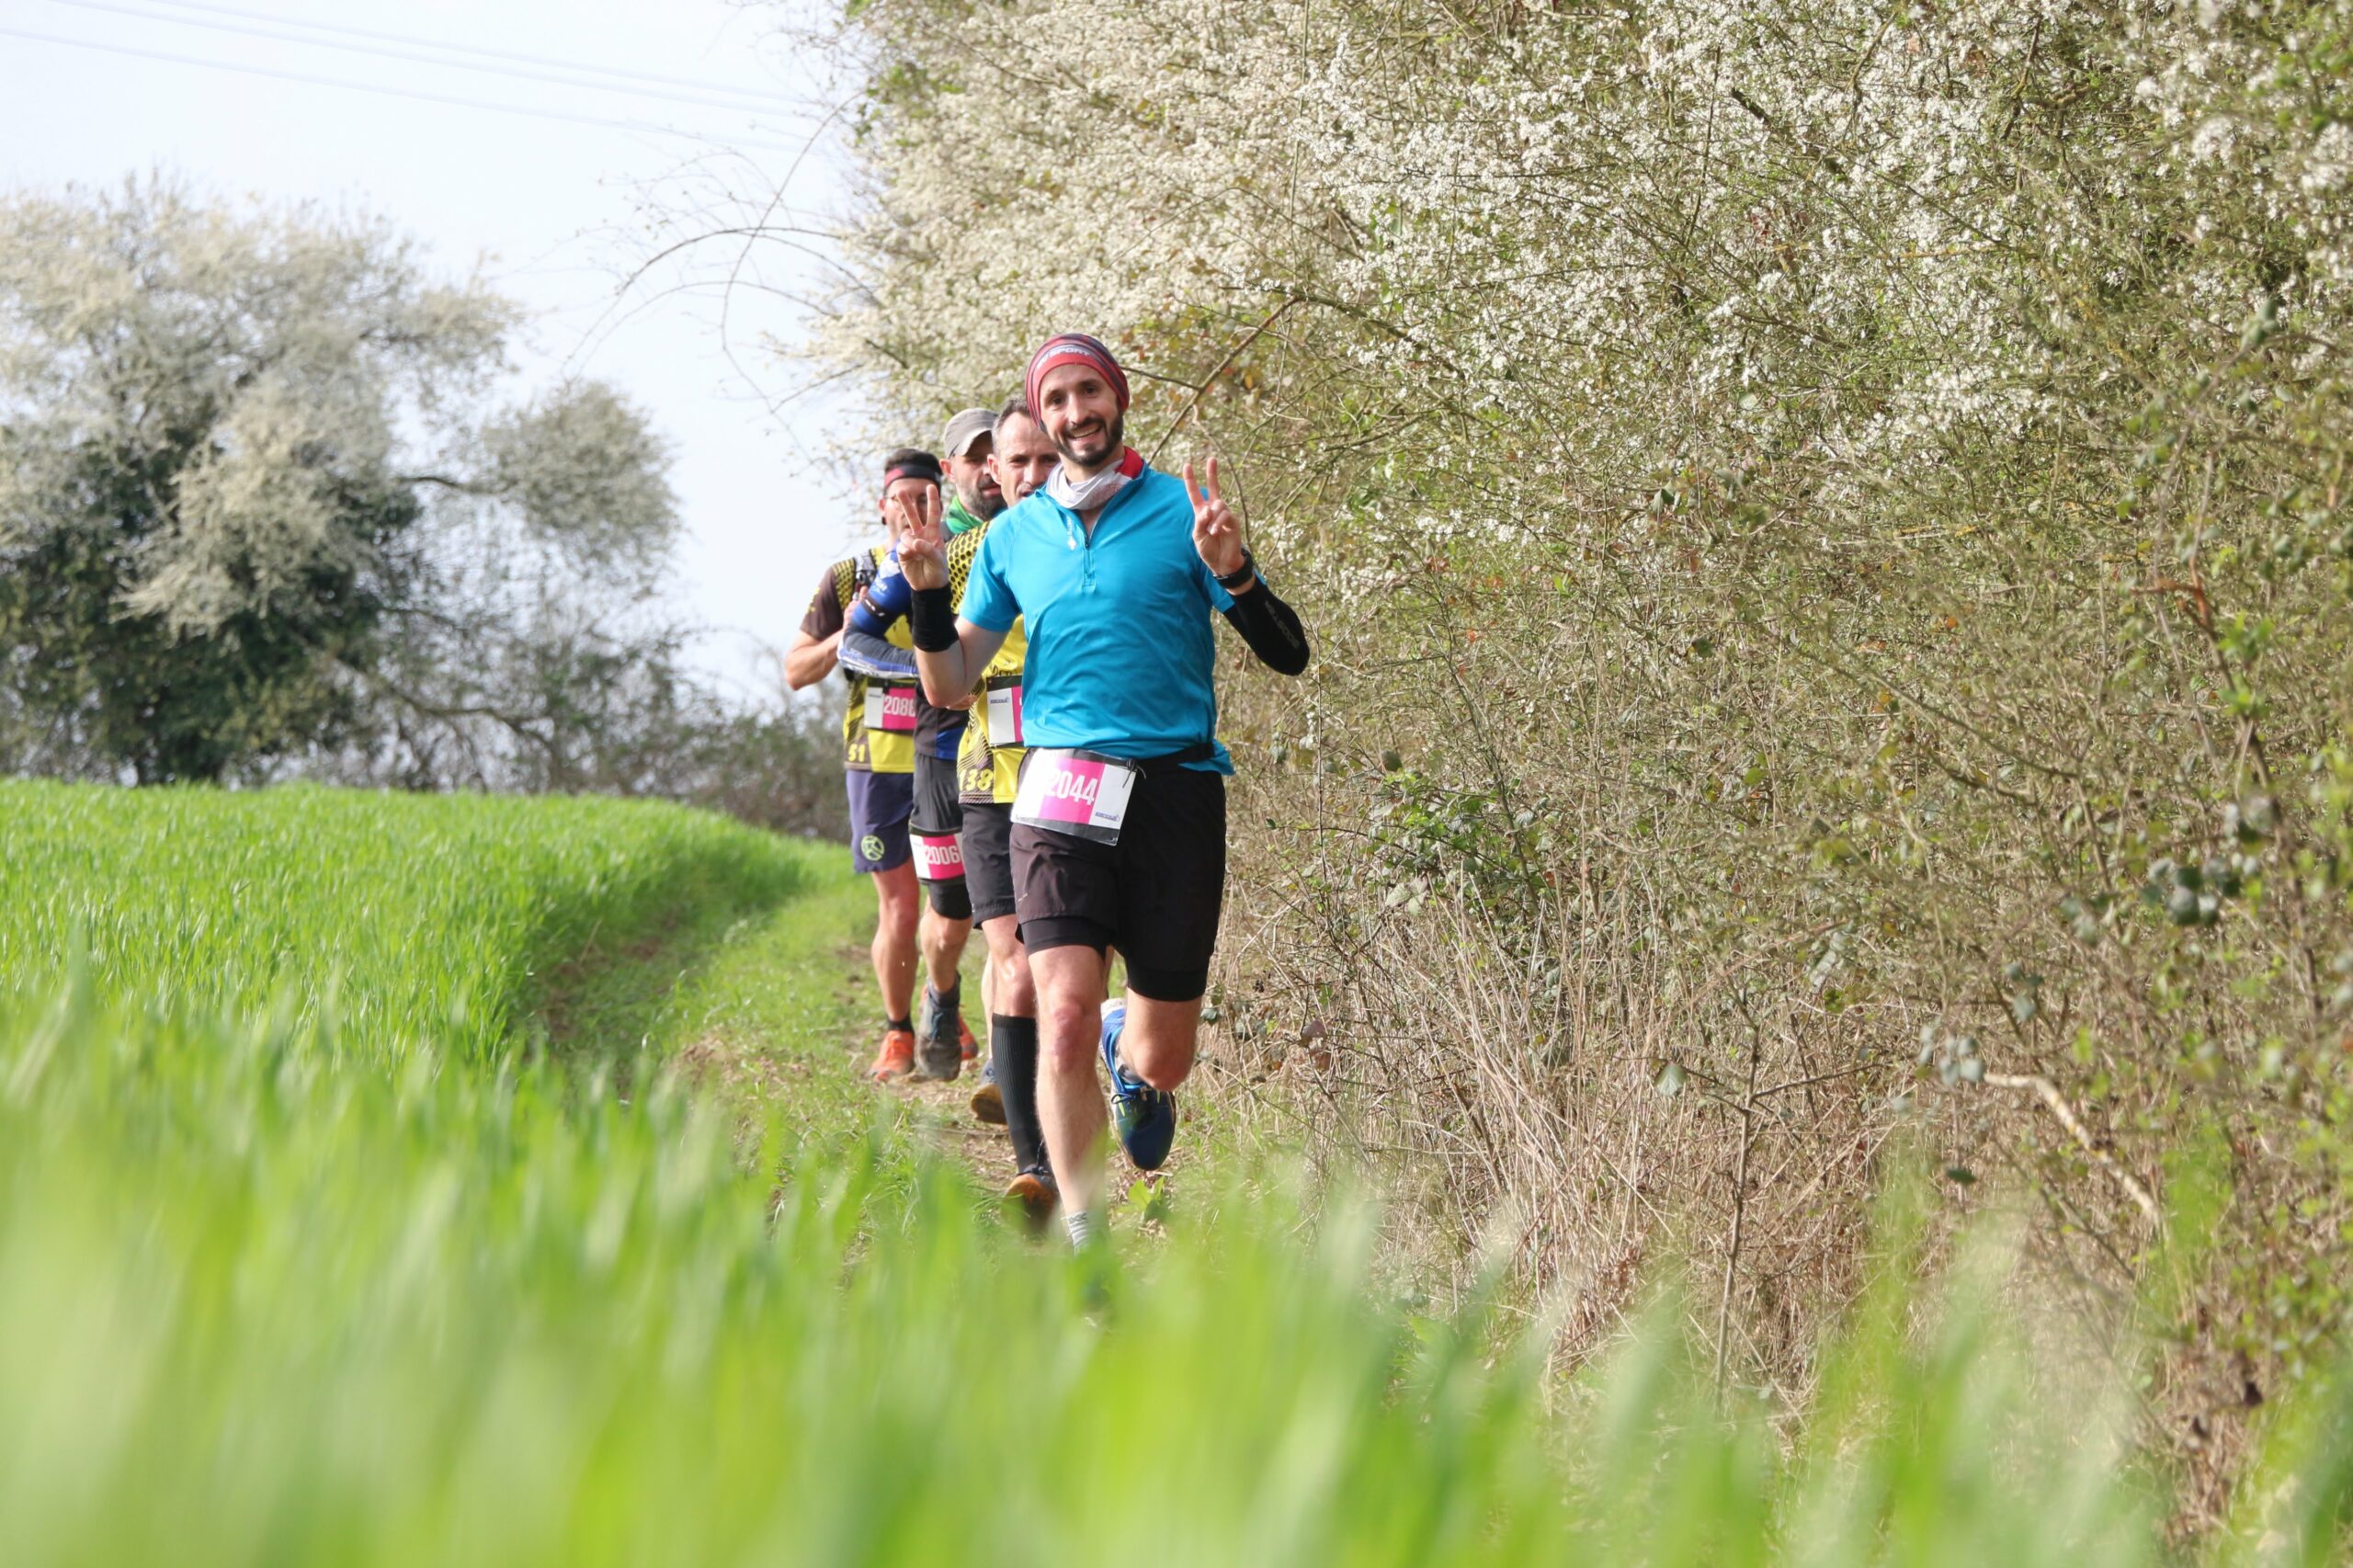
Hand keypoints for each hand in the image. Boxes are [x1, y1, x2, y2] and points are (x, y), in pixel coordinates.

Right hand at [892, 485, 947, 589]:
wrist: (928, 586)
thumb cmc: (938, 572)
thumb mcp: (939, 561)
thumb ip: (928, 549)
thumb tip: (913, 542)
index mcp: (934, 534)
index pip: (933, 514)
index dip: (932, 500)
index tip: (930, 487)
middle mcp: (921, 536)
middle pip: (913, 516)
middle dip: (907, 504)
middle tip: (901, 491)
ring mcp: (911, 543)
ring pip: (906, 533)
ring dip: (910, 541)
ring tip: (915, 552)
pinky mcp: (902, 552)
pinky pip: (901, 546)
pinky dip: (905, 550)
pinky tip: (910, 557)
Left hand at [1184, 454, 1245, 579]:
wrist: (1222, 563)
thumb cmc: (1208, 549)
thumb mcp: (1197, 537)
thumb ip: (1200, 522)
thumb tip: (1207, 509)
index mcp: (1201, 513)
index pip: (1195, 493)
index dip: (1191, 480)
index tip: (1187, 465)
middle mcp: (1213, 510)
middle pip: (1214, 488)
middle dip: (1213, 473)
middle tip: (1212, 458)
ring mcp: (1224, 515)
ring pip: (1219, 504)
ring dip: (1213, 517)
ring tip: (1211, 532)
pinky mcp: (1233, 521)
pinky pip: (1225, 515)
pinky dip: (1218, 523)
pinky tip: (1215, 532)